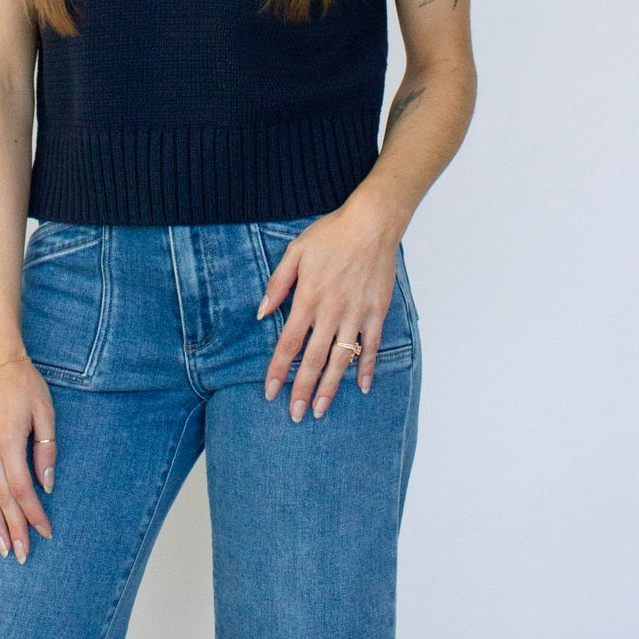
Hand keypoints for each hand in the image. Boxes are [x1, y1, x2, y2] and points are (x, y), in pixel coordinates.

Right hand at [0, 356, 55, 561]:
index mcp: (7, 440)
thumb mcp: (45, 412)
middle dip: (13, 529)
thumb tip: (47, 484)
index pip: (21, 489)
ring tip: (2, 548)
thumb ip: (46, 449)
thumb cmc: (24, 384)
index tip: (45, 533)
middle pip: (0, 498)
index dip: (33, 514)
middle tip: (21, 555)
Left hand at [258, 202, 400, 419]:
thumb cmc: (331, 234)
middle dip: (303, 390)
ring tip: (321, 411)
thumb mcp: (295, 252)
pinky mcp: (376, 312)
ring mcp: (356, 313)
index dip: (278, 369)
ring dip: (330, 387)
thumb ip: (277, 284)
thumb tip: (262, 314)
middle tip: (295, 415)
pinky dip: (367, 368)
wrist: (371, 223)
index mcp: (308, 297)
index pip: (289, 343)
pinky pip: (372, 346)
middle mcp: (331, 311)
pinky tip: (362, 387)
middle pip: (313, 359)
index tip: (270, 392)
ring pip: (341, 359)